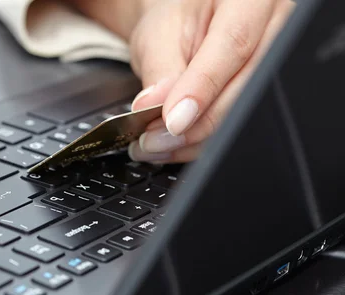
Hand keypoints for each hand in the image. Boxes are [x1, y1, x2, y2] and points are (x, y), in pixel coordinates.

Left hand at [127, 0, 294, 162]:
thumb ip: (161, 70)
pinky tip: (173, 144)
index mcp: (252, 0)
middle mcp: (276, 29)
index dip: (202, 88)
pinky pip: (235, 125)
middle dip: (194, 125)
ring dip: (194, 140)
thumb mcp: (160, 33)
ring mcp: (276, 65)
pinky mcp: (262, 95)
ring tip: (155, 144)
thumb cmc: (178, 17)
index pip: (234, 45)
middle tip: (153, 139)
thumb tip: (158, 107)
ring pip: (241, 114)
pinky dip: (199, 142)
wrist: (187, 23)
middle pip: (244, 89)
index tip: (172, 121)